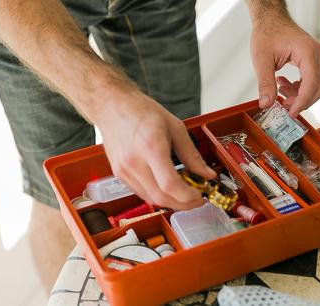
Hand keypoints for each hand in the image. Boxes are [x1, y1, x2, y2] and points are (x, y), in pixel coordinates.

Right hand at [94, 85, 215, 209]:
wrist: (112, 106)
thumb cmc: (141, 112)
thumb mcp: (175, 127)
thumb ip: (192, 154)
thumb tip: (207, 174)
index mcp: (150, 146)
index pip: (169, 184)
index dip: (188, 197)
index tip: (200, 196)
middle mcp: (134, 162)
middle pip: (161, 197)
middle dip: (183, 204)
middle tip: (197, 200)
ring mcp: (124, 171)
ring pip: (151, 199)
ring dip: (171, 202)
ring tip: (186, 194)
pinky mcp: (119, 175)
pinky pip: (142, 193)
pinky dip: (158, 196)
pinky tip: (168, 189)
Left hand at [250, 12, 319, 116]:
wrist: (270, 21)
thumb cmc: (267, 33)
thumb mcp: (261, 60)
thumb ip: (265, 83)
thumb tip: (267, 103)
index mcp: (307, 51)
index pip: (311, 83)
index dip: (302, 101)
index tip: (291, 112)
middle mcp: (317, 54)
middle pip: (319, 87)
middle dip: (303, 101)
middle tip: (285, 107)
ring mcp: (317, 57)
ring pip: (317, 86)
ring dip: (300, 95)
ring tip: (281, 92)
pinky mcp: (313, 61)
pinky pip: (312, 81)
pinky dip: (300, 88)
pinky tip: (284, 85)